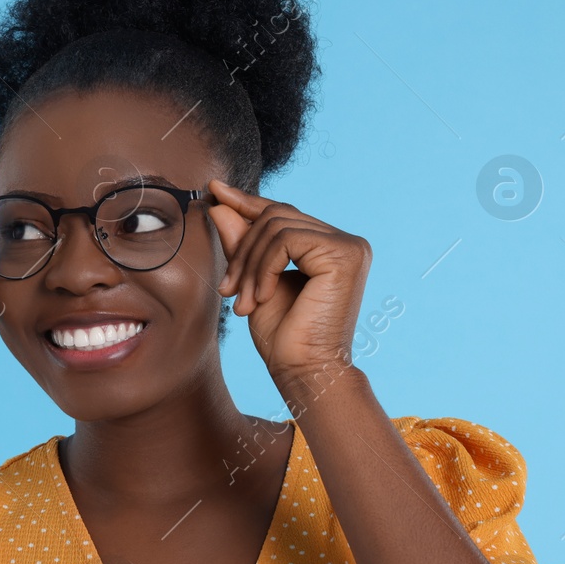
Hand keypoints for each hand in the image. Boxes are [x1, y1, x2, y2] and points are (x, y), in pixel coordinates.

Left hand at [204, 179, 371, 379]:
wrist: (304, 372)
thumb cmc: (284, 338)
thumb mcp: (253, 282)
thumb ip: (242, 244)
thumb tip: (220, 204)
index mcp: (329, 247)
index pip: (282, 213)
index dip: (247, 201)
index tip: (215, 190)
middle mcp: (345, 242)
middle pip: (276, 216)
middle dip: (242, 250)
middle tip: (227, 290)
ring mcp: (349, 246)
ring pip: (276, 226)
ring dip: (248, 265)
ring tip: (242, 301)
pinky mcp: (344, 254)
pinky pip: (285, 240)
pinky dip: (263, 268)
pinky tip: (261, 298)